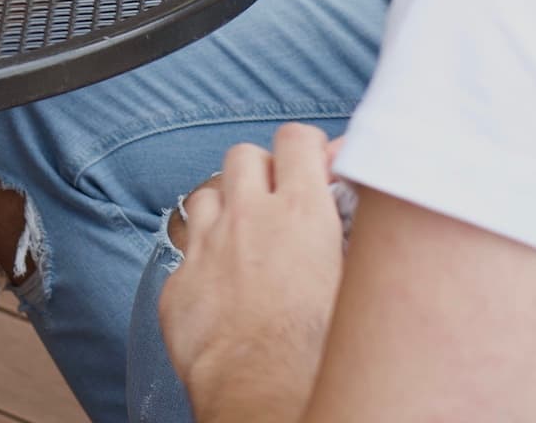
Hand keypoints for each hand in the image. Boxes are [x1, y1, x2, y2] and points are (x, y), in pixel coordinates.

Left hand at [159, 124, 346, 422]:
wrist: (265, 396)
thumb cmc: (321, 353)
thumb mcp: (358, 281)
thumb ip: (356, 229)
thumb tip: (357, 196)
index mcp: (300, 214)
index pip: (296, 140)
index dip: (306, 147)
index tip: (313, 161)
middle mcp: (246, 219)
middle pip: (244, 156)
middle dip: (261, 171)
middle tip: (278, 200)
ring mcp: (206, 247)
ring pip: (207, 194)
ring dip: (226, 208)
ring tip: (247, 239)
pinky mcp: (177, 282)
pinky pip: (185, 252)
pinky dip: (203, 260)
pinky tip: (223, 285)